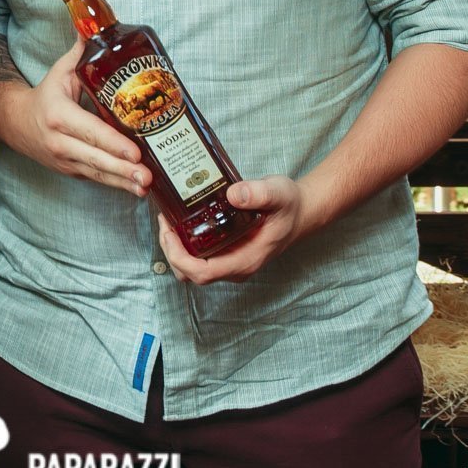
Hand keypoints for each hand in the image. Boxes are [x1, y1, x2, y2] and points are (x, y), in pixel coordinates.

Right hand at [11, 41, 151, 195]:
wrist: (15, 123)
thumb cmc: (44, 96)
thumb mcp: (59, 73)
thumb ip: (81, 53)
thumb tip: (96, 26)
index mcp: (59, 116)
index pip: (90, 132)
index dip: (113, 144)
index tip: (135, 152)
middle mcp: (60, 142)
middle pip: (96, 159)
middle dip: (123, 170)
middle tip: (147, 176)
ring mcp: (64, 160)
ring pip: (97, 174)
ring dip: (122, 183)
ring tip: (145, 188)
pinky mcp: (70, 171)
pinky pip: (95, 179)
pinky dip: (115, 184)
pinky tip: (135, 188)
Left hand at [155, 176, 309, 283]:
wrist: (302, 211)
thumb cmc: (290, 206)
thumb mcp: (278, 193)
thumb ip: (258, 193)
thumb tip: (233, 194)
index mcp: (245, 260)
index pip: (202, 273)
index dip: (179, 258)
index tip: (169, 232)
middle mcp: (235, 266)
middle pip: (190, 274)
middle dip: (171, 251)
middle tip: (165, 221)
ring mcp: (230, 261)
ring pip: (192, 268)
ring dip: (175, 248)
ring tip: (169, 221)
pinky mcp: (227, 252)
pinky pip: (199, 257)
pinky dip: (185, 243)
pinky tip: (182, 221)